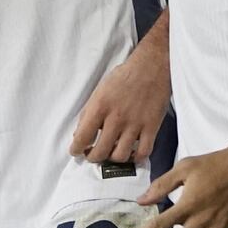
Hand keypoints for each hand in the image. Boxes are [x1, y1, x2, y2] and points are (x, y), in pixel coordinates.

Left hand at [70, 48, 170, 163]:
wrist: (151, 67)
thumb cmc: (123, 77)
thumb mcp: (99, 90)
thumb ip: (88, 113)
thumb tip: (79, 134)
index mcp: (100, 106)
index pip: (82, 136)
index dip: (76, 149)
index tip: (76, 151)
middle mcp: (116, 118)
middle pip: (100, 151)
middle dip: (93, 157)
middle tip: (92, 155)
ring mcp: (135, 124)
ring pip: (120, 156)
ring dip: (112, 159)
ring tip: (110, 154)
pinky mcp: (152, 127)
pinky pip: (143, 152)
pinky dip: (135, 158)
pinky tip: (130, 153)